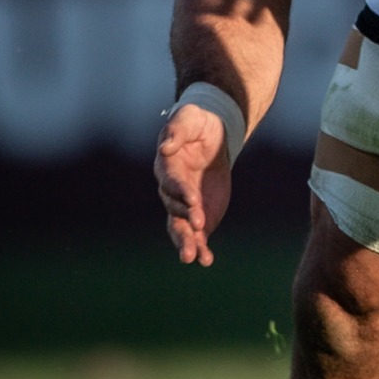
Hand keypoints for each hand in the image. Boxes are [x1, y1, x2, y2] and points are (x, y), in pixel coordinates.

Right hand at [153, 103, 233, 265]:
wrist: (212, 137)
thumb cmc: (197, 124)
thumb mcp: (189, 118)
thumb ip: (177, 130)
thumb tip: (165, 146)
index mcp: (167, 167)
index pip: (171, 182)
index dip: (180, 191)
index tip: (193, 199)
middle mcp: (171, 190)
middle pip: (173, 208)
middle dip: (185, 218)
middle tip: (197, 226)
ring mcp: (183, 206)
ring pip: (180, 227)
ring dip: (186, 242)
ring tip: (193, 258)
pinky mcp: (198, 216)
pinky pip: (197, 235)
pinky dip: (201, 247)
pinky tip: (206, 260)